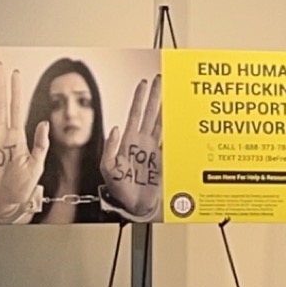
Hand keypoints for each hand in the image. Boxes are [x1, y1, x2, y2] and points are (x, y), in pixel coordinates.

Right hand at [0, 63, 46, 223]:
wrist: (4, 204)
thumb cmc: (22, 188)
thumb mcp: (36, 165)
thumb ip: (40, 144)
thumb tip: (44, 123)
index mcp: (17, 137)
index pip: (16, 107)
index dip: (15, 90)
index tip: (15, 74)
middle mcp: (3, 136)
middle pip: (0, 103)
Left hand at [99, 75, 161, 222]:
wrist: (133, 206)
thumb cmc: (119, 190)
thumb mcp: (107, 169)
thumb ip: (111, 149)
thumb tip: (116, 130)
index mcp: (128, 142)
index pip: (135, 114)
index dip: (139, 98)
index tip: (144, 83)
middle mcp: (141, 142)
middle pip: (150, 113)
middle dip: (154, 95)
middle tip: (160, 80)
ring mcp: (152, 150)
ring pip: (160, 122)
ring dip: (164, 106)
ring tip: (170, 92)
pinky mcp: (161, 159)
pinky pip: (169, 139)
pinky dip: (174, 127)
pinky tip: (178, 117)